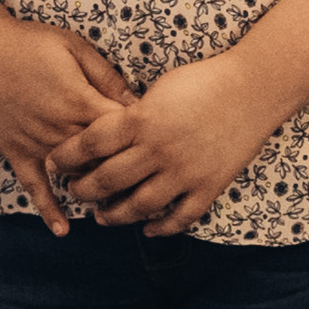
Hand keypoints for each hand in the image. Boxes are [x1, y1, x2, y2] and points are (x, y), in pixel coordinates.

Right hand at [0, 19, 136, 226]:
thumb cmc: (29, 42)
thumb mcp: (75, 48)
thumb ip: (106, 77)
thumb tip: (137, 102)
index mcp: (81, 103)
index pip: (125, 130)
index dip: (146, 135)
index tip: (162, 139)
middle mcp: (61, 130)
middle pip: (105, 160)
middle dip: (129, 169)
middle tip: (151, 178)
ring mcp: (38, 145)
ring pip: (77, 176)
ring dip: (98, 188)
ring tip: (124, 201)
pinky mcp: (16, 152)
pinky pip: (34, 186)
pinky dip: (48, 208)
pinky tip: (62, 230)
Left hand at [46, 51, 279, 234]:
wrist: (255, 88)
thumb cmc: (205, 80)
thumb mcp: (160, 88)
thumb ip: (132, 113)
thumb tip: (108, 131)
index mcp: (141, 120)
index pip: (89, 144)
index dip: (66, 157)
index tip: (54, 163)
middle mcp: (158, 150)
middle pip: (107, 180)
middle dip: (84, 190)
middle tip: (76, 191)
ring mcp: (184, 172)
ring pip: (139, 206)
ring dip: (115, 215)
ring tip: (103, 217)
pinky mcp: (208, 186)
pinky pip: (180, 216)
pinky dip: (161, 227)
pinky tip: (148, 228)